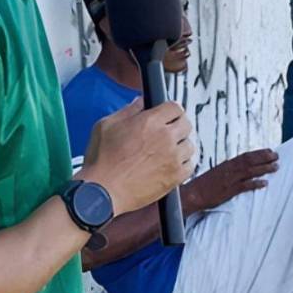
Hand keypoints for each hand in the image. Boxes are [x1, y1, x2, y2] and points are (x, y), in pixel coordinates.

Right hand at [79, 100, 194, 215]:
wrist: (102, 191)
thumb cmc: (101, 160)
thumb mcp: (107, 125)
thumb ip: (128, 110)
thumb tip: (141, 102)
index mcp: (150, 121)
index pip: (175, 107)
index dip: (171, 110)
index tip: (167, 115)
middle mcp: (165, 137)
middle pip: (186, 124)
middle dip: (177, 125)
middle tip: (168, 131)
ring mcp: (172, 158)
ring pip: (189, 145)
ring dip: (180, 145)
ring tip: (167, 150)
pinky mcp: (174, 177)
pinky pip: (190, 166)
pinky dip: (183, 164)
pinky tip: (171, 164)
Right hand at [182, 149, 278, 212]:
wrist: (193, 194)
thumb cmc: (204, 185)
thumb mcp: (217, 173)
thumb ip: (229, 170)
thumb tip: (240, 169)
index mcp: (227, 164)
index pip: (246, 155)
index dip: (259, 153)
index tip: (269, 151)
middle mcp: (229, 170)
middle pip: (250, 160)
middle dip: (265, 158)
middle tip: (277, 156)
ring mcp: (229, 180)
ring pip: (250, 171)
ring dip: (264, 168)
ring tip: (275, 167)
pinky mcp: (228, 191)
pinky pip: (244, 186)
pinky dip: (255, 183)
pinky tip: (265, 183)